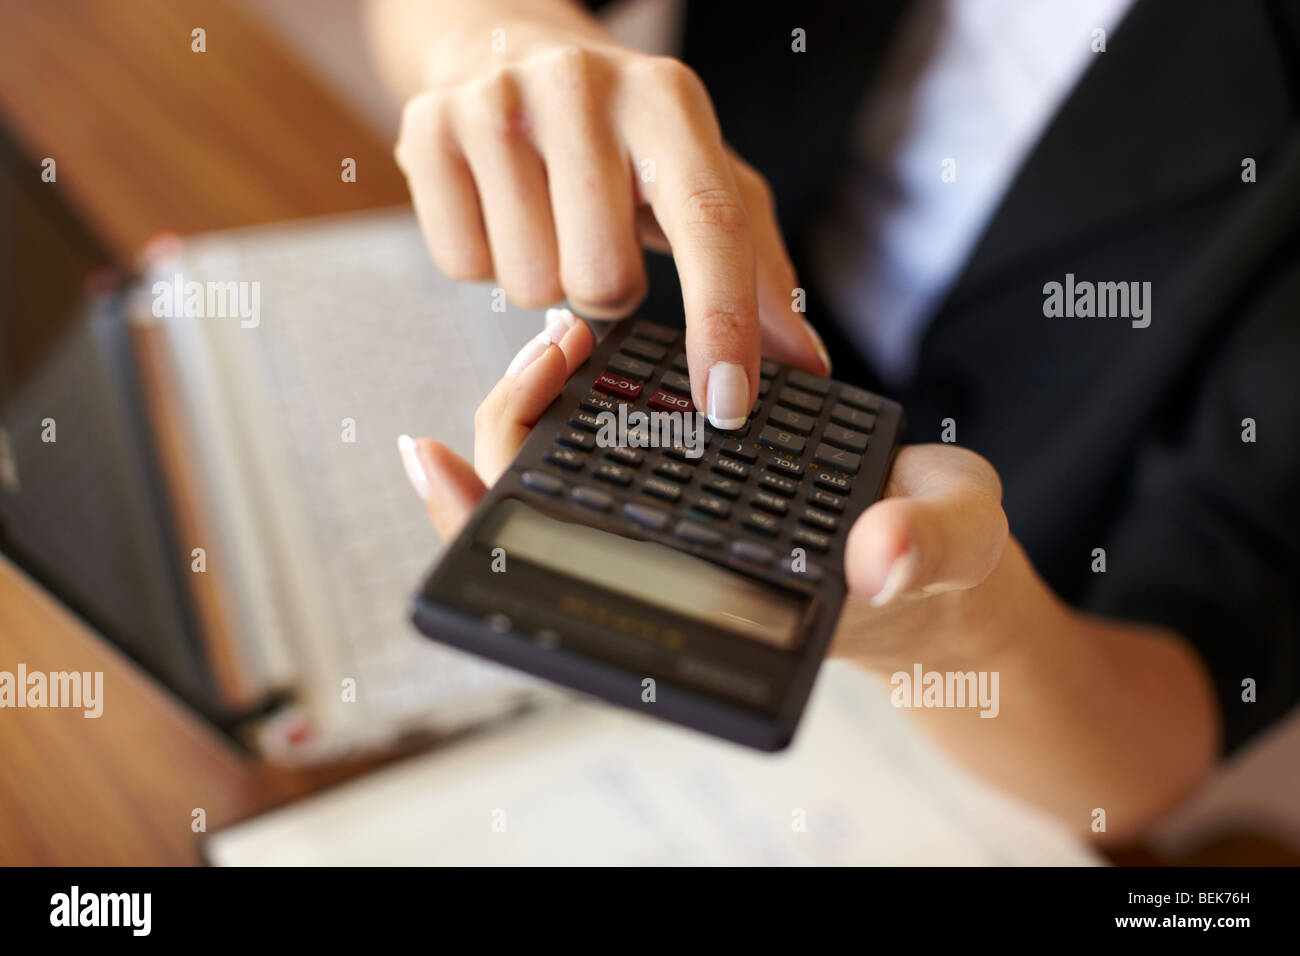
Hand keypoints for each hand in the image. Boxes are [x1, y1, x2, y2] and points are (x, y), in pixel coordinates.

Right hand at [392, 19, 830, 427]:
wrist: (503, 50)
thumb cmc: (619, 136)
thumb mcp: (702, 180)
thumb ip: (759, 272)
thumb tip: (805, 362)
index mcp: (668, 102)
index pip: (707, 226)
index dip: (722, 324)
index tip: (727, 404)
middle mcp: (582, 88)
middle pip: (604, 280)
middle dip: (607, 292)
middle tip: (599, 241)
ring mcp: (497, 104)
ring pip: (532, 283)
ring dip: (546, 279)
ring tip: (546, 218)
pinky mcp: (428, 128)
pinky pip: (461, 266)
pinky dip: (484, 262)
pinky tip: (498, 210)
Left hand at [398, 312, 1013, 668]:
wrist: (934, 532)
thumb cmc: (934, 552)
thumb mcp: (951, 543)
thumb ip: (923, 547)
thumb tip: (880, 556)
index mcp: (703, 597)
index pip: (558, 577)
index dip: (482, 529)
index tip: (434, 458)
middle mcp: (662, 557)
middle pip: (532, 509)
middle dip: (512, 427)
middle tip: (554, 347)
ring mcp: (662, 511)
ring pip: (555, 469)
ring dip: (540, 399)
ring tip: (567, 333)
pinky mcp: (680, 463)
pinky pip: (602, 436)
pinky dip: (575, 390)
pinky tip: (573, 342)